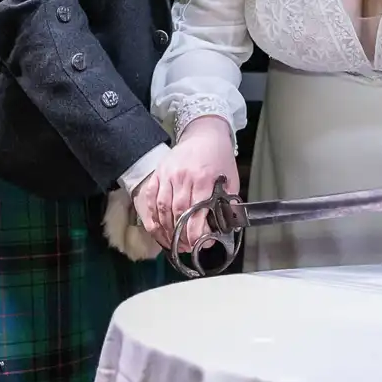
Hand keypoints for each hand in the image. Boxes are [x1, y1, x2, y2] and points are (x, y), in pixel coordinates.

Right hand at [136, 117, 237, 251]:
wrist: (205, 134)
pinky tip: (157, 228)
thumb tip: (224, 228)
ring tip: (174, 241)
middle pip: (178, 213)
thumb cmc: (219, 158)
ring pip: (162, 208)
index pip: (197, 212)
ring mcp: (167, 175)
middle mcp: (183, 176)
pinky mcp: (158, 174)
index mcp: (204, 178)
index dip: (196, 233)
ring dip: (166, 229)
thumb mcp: (230, 180)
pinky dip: (152, 216)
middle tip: (187, 247)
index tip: (199, 244)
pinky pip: (150, 199)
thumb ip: (227, 203)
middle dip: (181, 235)